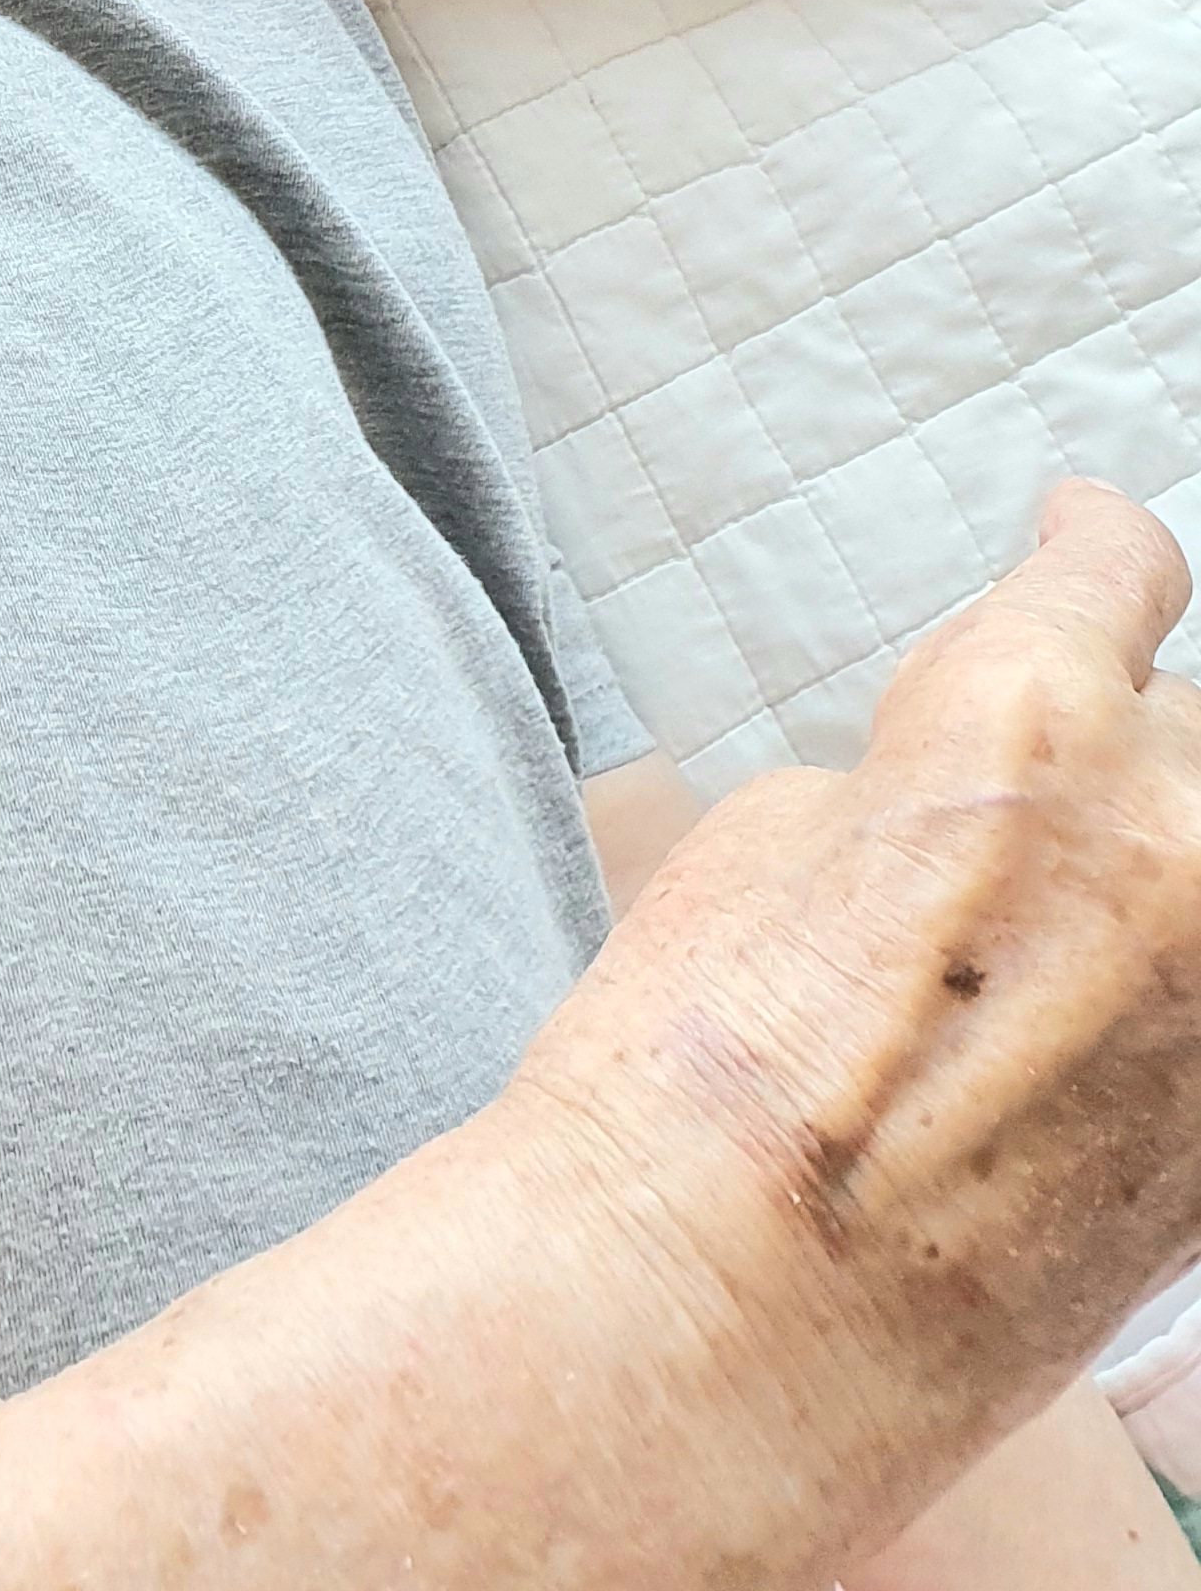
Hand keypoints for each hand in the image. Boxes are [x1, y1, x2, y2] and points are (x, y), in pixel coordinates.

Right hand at [508, 481, 1200, 1507]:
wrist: (719, 1321)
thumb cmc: (698, 1067)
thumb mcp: (784, 829)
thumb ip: (927, 777)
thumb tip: (997, 800)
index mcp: (1028, 722)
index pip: (1119, 571)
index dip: (1091, 541)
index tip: (1081, 529)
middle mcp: (1175, 851)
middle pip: (1196, 735)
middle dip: (1120, 753)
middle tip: (1019, 811)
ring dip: (1156, 881)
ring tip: (1040, 945)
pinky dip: (1170, 996)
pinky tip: (1069, 1036)